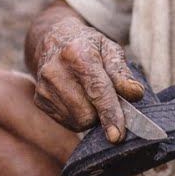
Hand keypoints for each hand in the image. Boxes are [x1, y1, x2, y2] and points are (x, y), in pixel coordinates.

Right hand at [32, 18, 144, 141]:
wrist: (53, 40)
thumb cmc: (88, 47)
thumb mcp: (110, 49)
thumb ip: (122, 73)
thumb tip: (135, 94)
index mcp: (77, 54)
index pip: (97, 90)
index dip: (109, 114)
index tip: (117, 135)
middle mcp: (55, 71)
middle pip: (87, 113)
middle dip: (102, 112)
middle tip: (104, 96)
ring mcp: (44, 88)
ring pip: (78, 122)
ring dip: (91, 115)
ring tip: (89, 95)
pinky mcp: (40, 101)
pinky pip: (68, 123)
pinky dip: (79, 117)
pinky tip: (77, 98)